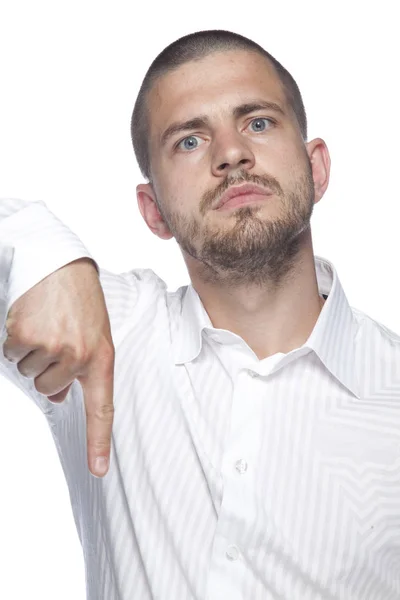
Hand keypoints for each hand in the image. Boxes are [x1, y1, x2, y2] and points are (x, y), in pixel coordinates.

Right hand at [2, 258, 113, 476]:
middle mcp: (79, 357)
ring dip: (30, 352)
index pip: (102, 409)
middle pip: (48, 387)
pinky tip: (31, 320)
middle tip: (56, 337)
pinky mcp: (28, 337)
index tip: (98, 470)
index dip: (99, 442)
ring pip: (29, 371)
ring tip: (46, 324)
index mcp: (101, 359)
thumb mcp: (94, 336)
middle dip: (46, 367)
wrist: (64, 265)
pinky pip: (12, 354)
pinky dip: (15, 340)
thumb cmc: (81, 301)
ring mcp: (53, 348)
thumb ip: (82, 368)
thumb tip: (57, 395)